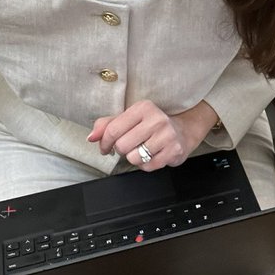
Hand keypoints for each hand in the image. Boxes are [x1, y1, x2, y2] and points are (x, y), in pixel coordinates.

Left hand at [89, 100, 215, 169]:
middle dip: (122, 150)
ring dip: (134, 158)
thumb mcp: (129, 119)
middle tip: (129, 146)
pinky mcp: (174, 151)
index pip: (112, 130)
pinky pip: (147, 166)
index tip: (105, 148)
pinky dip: (146, 164)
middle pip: (122, 146)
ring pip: (134, 158)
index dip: (104, 143)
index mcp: (142, 108)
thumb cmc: (151, 125)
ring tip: (143, 150)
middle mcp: (156, 119)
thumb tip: (91, 137)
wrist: (183, 131)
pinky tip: (152, 155)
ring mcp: (167, 135)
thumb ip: (107, 125)